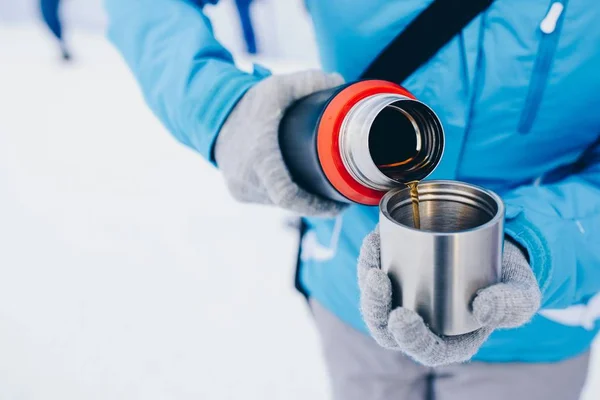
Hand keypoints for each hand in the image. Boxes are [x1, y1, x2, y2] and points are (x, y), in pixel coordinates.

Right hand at [214, 70, 345, 216]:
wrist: (212, 116)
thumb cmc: (248, 104)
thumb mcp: (277, 87)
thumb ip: (308, 82)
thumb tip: (339, 83)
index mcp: (258, 158)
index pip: (288, 196)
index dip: (315, 206)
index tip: (337, 206)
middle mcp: (247, 179)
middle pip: (290, 201)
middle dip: (315, 202)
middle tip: (339, 194)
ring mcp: (241, 189)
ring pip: (279, 202)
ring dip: (300, 198)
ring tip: (322, 187)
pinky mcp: (239, 193)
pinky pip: (268, 199)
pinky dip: (284, 194)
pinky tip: (298, 187)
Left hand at [357, 227, 540, 366]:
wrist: (500, 250)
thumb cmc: (510, 280)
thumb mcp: (523, 293)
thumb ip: (511, 305)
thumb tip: (483, 308)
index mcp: (451, 340)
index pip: (424, 349)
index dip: (409, 338)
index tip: (402, 318)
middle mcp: (423, 323)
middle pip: (387, 327)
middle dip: (375, 306)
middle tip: (377, 279)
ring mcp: (407, 299)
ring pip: (375, 298)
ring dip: (367, 277)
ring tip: (372, 250)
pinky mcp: (398, 275)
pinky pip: (376, 271)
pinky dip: (371, 255)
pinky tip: (374, 238)